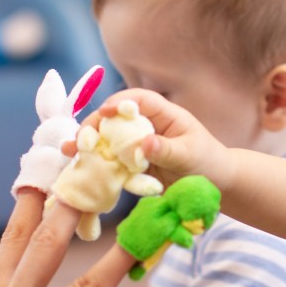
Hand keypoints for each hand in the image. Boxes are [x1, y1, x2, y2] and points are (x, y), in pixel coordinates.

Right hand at [81, 89, 236, 187]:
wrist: (215, 186)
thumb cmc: (208, 162)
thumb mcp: (190, 155)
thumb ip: (168, 150)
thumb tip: (145, 143)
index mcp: (164, 115)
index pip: (139, 100)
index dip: (119, 102)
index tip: (105, 112)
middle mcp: (147, 126)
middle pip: (116, 119)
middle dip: (95, 125)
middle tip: (80, 138)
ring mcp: (137, 145)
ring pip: (109, 140)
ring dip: (88, 145)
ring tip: (69, 151)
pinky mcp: (132, 166)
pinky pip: (112, 162)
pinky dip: (95, 164)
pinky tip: (78, 169)